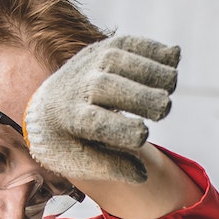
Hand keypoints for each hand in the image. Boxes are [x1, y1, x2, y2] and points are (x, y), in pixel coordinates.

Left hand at [24, 34, 179, 185]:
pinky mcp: (102, 48)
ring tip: (172, 84)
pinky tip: (173, 57)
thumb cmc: (69, 142)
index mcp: (67, 117)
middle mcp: (76, 86)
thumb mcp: (79, 162)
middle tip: (164, 109)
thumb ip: (109, 168)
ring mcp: (88, 63)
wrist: (45, 109)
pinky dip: (151, 47)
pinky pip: (127, 43)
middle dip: (140, 96)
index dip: (121, 129)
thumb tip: (141, 176)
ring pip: (117, 58)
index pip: (93, 122)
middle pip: (107, 86)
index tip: (144, 136)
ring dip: (149, 69)